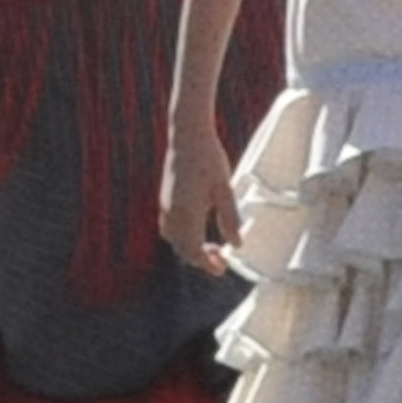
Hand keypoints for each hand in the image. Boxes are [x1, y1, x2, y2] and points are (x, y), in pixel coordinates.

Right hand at [162, 109, 246, 272]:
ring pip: (173, 238)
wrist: (187, 133)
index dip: (207, 264)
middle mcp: (172, 212)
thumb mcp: (224, 188)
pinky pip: (169, 226)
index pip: (194, 251)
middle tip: (220, 259)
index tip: (222, 269)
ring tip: (211, 245)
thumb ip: (229, 218)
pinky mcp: (165, 197)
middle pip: (182, 249)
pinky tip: (197, 227)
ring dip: (189, 248)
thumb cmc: (208, 158)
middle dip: (200, 259)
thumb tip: (236, 245)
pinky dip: (182, 236)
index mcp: (187, 213)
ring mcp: (165, 204)